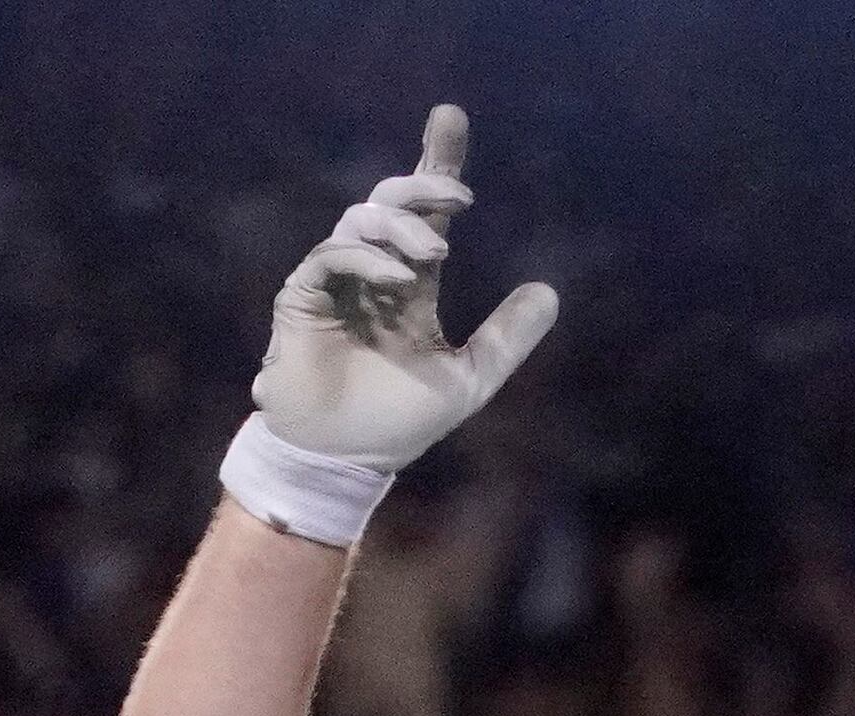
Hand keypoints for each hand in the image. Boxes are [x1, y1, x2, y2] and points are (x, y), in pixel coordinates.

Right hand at [248, 108, 559, 473]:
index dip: (437, 163)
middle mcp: (372, 272)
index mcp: (409, 282)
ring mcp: (335, 280)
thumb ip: (507, 337)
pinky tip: (399, 280)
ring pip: (362, 221)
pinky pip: (332, 257)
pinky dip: (367, 260)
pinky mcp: (303, 297)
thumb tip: (550, 292)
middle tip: (460, 197)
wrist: (346, 459)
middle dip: (422, 184)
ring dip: (401, 229)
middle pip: (391, 200)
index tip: (451, 117)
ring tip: (434, 257)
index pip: (426, 212)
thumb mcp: (470, 377)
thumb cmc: (399, 423)